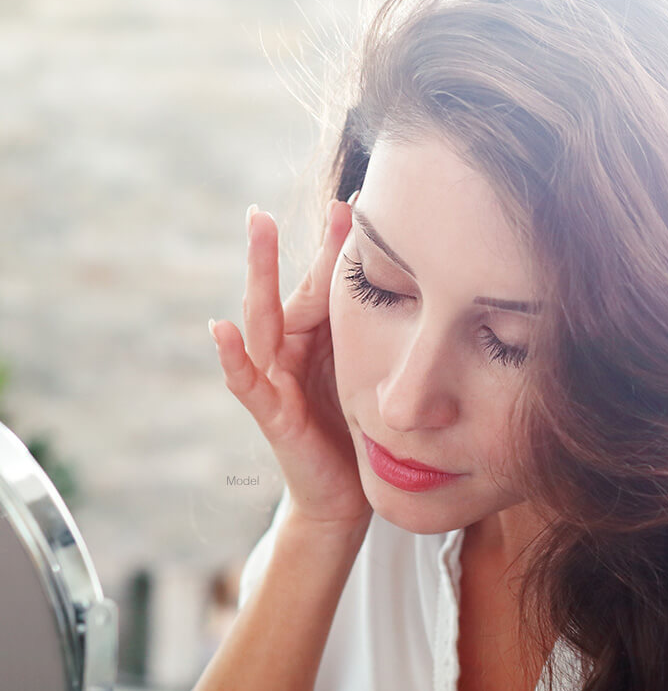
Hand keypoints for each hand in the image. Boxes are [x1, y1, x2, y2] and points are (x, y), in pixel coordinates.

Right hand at [210, 195, 371, 533]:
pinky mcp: (274, 416)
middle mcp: (293, 352)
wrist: (347, 496)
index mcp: (319, 339)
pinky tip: (221, 330)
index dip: (337, 243)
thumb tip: (424, 286)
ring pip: (262, 319)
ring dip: (259, 273)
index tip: (359, 195)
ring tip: (258, 228)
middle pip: (288, 290)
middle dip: (286, 244)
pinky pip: (247, 383)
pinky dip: (232, 357)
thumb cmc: (360, 433)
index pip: (324, 283)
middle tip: (282, 196)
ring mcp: (278, 381)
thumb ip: (380, 337)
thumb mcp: (373, 375)